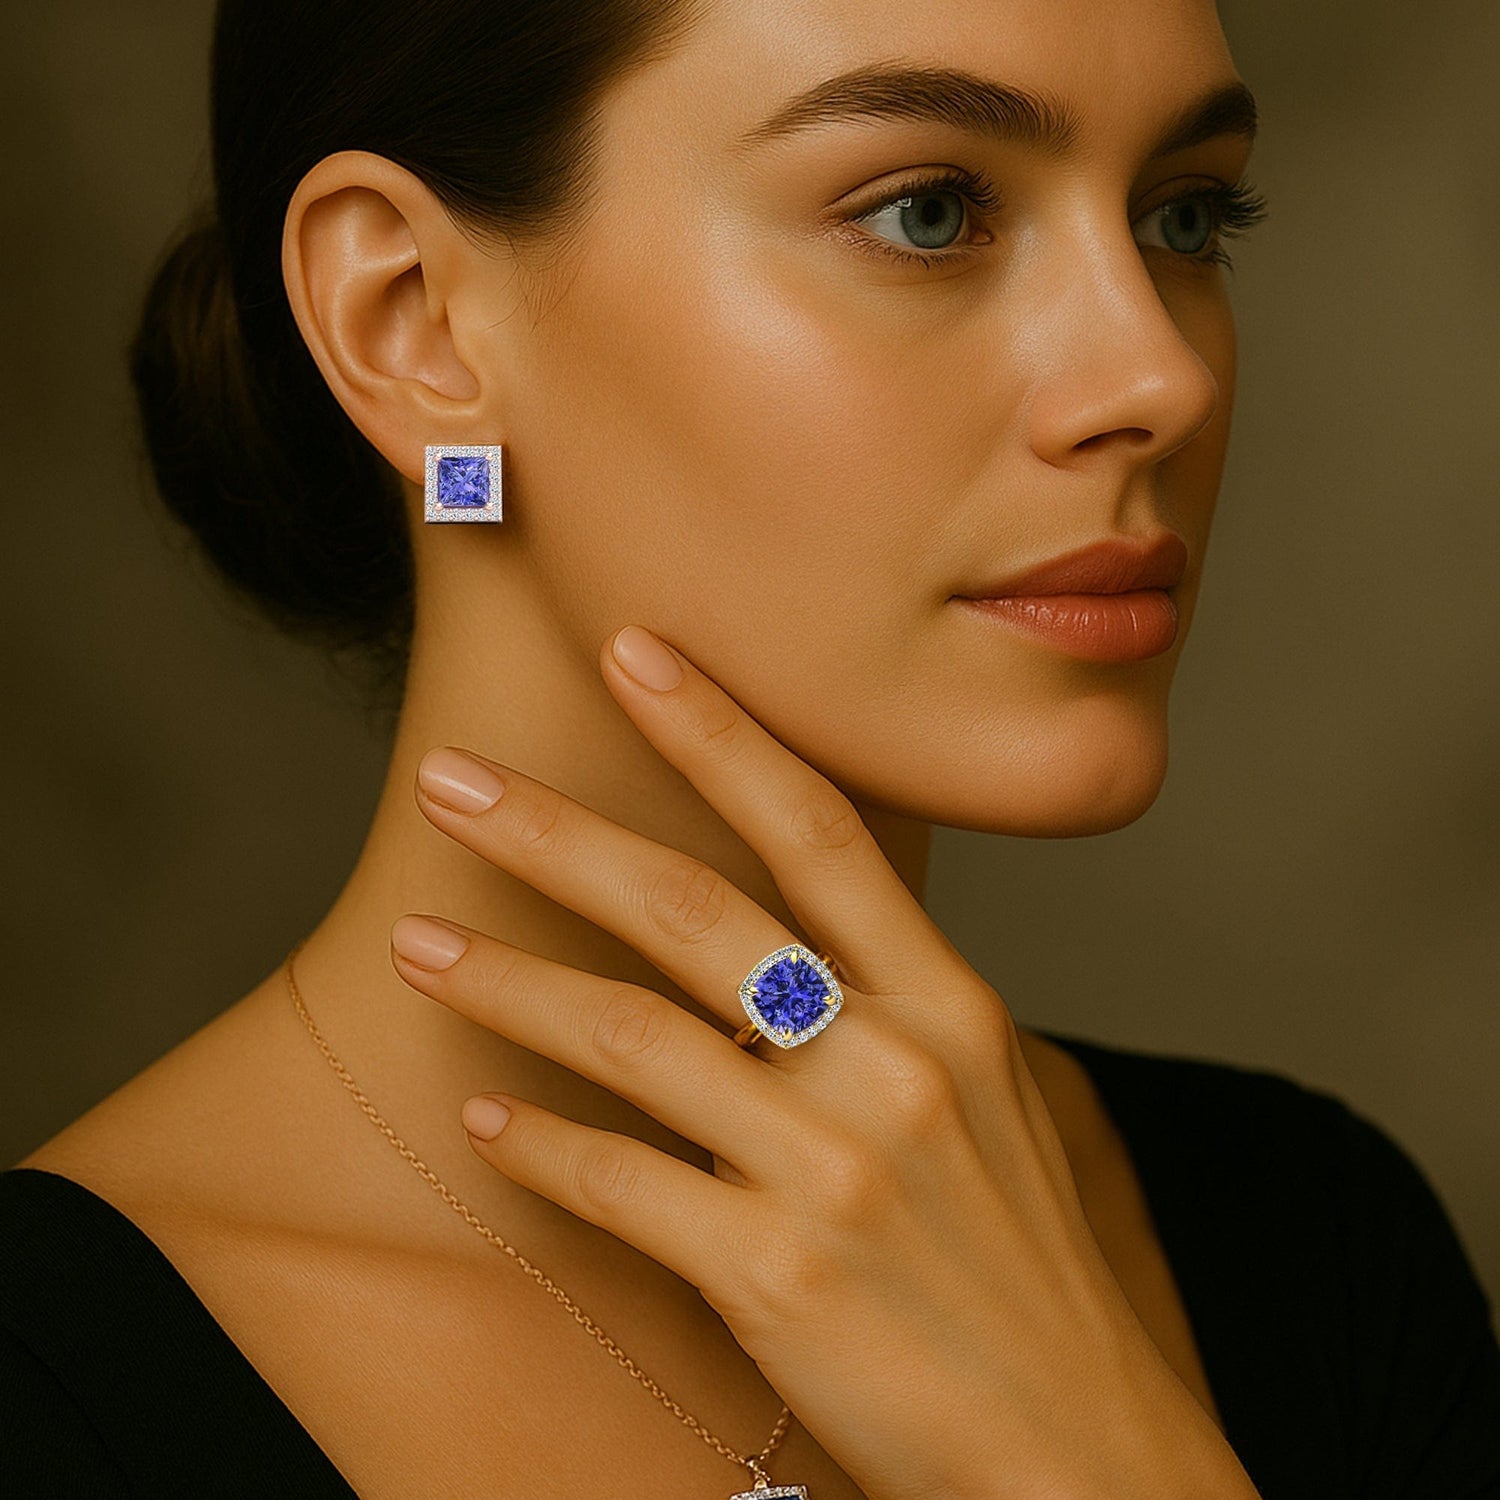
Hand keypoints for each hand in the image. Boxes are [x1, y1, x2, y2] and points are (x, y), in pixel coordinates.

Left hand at [389, 625, 1258, 1499]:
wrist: (1087, 1455)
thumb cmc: (1038, 1278)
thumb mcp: (1006, 1106)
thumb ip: (909, 1016)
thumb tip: (819, 954)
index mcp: (952, 1007)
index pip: (819, 830)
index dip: (720, 732)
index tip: (634, 653)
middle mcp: (892, 1062)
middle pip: (695, 909)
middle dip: (557, 834)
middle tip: (453, 781)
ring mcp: (832, 1165)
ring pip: (632, 1035)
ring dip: (508, 983)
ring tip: (418, 945)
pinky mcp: (776, 1271)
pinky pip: (623, 1180)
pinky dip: (542, 1145)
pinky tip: (484, 1116)